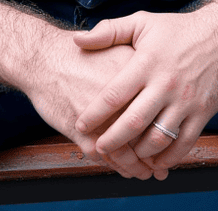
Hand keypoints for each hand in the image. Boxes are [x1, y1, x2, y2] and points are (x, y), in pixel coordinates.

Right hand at [19, 26, 160, 180]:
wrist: (44, 58)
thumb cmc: (81, 53)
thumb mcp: (115, 45)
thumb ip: (139, 64)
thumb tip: (160, 87)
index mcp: (134, 75)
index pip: (159, 109)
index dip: (168, 127)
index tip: (172, 136)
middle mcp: (121, 99)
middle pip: (148, 135)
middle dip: (157, 154)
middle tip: (162, 164)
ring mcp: (102, 117)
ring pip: (128, 152)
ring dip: (139, 166)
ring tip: (147, 172)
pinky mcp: (82, 132)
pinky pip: (106, 157)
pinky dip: (118, 167)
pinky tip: (125, 169)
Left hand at [72, 8, 217, 173]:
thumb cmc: (178, 29)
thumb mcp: (142, 22)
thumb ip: (109, 32)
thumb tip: (77, 40)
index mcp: (146, 62)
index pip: (114, 94)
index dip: (94, 113)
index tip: (81, 124)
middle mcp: (165, 84)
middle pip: (132, 123)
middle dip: (112, 141)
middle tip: (99, 148)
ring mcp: (185, 101)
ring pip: (157, 138)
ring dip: (139, 152)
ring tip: (126, 154)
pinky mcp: (203, 113)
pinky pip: (183, 144)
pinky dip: (168, 158)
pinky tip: (156, 160)